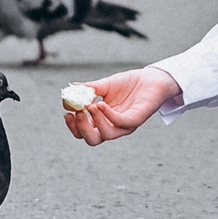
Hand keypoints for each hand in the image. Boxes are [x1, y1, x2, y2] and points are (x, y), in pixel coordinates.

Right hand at [62, 67, 180, 145]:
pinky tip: (102, 103)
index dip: (74, 127)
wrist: (150, 78)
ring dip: (96, 121)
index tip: (66, 113)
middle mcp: (113, 126)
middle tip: (78, 113)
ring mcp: (125, 125)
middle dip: (82, 129)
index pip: (84, 132)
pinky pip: (121, 123)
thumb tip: (71, 89)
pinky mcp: (136, 120)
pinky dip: (109, 115)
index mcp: (102, 120)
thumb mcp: (105, 85)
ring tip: (91, 105)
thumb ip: (89, 89)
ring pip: (107, 135)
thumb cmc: (128, 84)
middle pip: (93, 140)